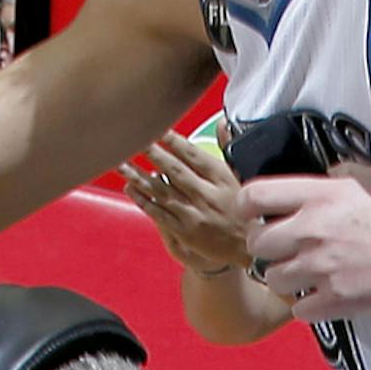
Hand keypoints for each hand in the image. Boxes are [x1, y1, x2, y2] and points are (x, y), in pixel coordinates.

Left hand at [121, 128, 255, 273]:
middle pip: (174, 170)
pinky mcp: (184, 232)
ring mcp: (194, 215)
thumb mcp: (240, 177)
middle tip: (133, 139)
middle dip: (152, 154)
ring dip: (138, 176)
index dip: (174, 141)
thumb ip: (227, 149)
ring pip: (161, 191)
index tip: (158, 129)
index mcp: (222, 179)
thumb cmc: (243, 209)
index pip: (194, 155)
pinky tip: (129, 187)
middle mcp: (207, 195)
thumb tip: (223, 122)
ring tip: (121, 162)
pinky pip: (159, 213)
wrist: (249, 247)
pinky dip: (143, 200)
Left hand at [235, 164, 370, 318]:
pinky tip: (320, 296)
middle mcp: (311, 231)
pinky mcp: (332, 300)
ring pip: (273, 279)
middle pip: (256, 243)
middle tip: (281, 248)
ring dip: (284, 278)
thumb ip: (335, 176)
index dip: (246, 206)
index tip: (253, 214)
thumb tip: (319, 179)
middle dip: (265, 246)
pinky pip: (299, 309)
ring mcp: (319, 269)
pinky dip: (306, 306)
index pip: (255, 196)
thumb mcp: (369, 178)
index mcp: (318, 196)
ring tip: (302, 274)